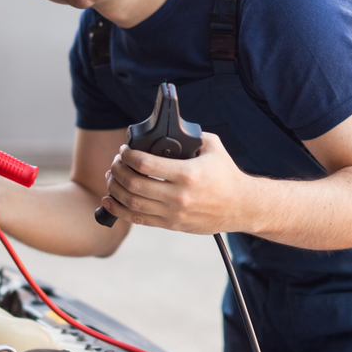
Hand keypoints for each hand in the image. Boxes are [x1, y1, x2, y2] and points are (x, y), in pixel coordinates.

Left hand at [102, 132, 249, 234]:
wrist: (241, 206)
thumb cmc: (226, 175)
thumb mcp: (212, 147)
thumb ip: (191, 136)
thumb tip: (171, 127)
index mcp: (188, 174)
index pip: (146, 165)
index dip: (129, 155)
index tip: (125, 150)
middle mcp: (179, 196)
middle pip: (134, 184)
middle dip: (118, 170)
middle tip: (116, 161)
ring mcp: (173, 213)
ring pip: (132, 203)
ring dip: (115, 189)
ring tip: (112, 177)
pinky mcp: (171, 224)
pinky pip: (138, 219)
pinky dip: (119, 210)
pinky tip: (110, 200)